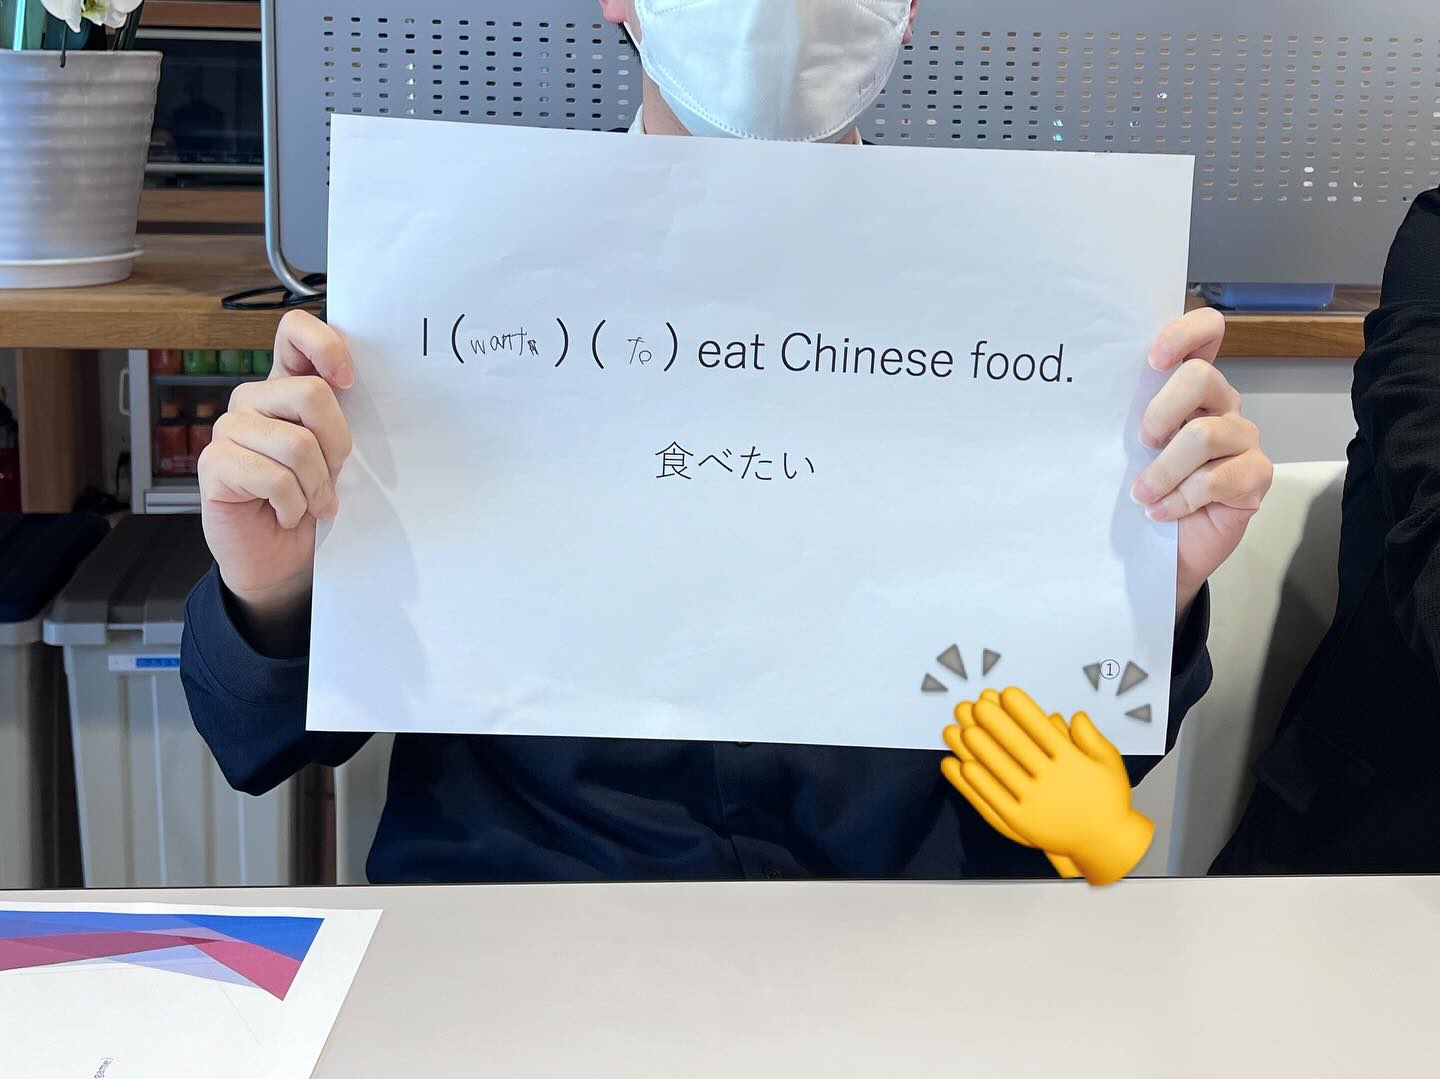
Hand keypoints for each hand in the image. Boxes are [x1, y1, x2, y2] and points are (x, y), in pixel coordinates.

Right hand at [198, 310, 354, 650]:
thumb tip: (354, 383)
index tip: (348, 382)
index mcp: (285, 386)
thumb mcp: (336, 455)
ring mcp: (228, 430)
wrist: (282, 559)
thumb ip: (339, 416)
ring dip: (317, 486)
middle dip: (336, 445)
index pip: (293, 331)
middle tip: (333, 476)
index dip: (325, 345)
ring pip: (297, 443)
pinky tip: (286, 514)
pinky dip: (293, 505)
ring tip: (312, 504)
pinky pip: (274, 477)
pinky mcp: (214, 464)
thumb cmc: (311, 502)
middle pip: (310, 394)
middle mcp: (253, 400)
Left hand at [948, 688, 1152, 885]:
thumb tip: (1075, 714)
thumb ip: (1090, 737)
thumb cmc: (1108, 797)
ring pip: (1004, 771)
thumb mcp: (1109, 763)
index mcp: (1074, 763)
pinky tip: (964, 766)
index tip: (1006, 692)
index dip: (1023, 710)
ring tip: (963, 729)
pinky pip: (996, 799)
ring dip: (982, 749)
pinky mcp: (1024, 823)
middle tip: (977, 704)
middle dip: (996, 723)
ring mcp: (1037, 803)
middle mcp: (1055, 782)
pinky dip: (979, 782)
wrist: (1106, 843)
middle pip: (1019, 747)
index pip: (1043, 730)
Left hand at [1135, 308, 1273, 617]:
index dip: (1184, 333)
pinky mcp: (1255, 475)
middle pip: (1201, 377)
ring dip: (1163, 470)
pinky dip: (1179, 499)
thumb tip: (1084, 396)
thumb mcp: (1126, 447)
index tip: (1152, 361)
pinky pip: (1216, 479)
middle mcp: (1222, 404)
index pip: (1206, 332)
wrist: (1161, 549)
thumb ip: (1125, 417)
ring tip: (1142, 494)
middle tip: (1140, 443)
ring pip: (1204, 434)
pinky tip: (1160, 512)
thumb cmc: (1143, 490)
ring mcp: (1243, 438)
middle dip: (1161, 412)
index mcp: (1190, 387)